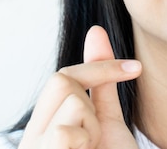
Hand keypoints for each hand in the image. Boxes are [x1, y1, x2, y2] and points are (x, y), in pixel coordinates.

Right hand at [19, 26, 141, 148]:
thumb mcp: (105, 119)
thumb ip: (99, 81)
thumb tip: (95, 30)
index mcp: (43, 125)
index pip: (63, 77)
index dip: (100, 68)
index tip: (135, 68)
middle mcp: (31, 136)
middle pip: (61, 80)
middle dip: (91, 103)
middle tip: (97, 136)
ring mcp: (34, 147)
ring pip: (72, 102)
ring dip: (93, 129)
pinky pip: (65, 131)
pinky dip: (85, 142)